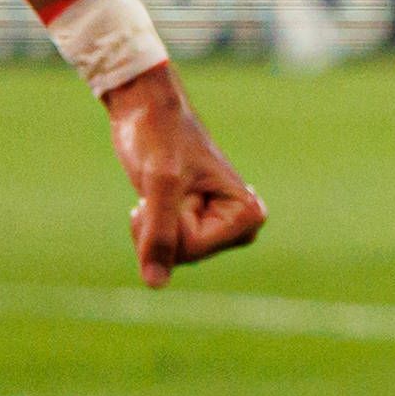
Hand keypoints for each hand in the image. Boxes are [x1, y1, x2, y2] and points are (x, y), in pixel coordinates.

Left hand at [106, 70, 266, 285]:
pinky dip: (146, 230)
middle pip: (186, 256)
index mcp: (248, 212)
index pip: (197, 249)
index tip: (179, 186)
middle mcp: (238, 222)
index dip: (173, 223)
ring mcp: (214, 224)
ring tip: (156, 192)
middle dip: (161, 229)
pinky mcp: (192, 222)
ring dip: (150, 229)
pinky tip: (151, 200)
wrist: (146, 111)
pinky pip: (164, 248)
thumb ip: (160, 235)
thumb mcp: (160, 186)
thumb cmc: (162, 137)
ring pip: (172, 255)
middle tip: (163, 189)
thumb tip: (155, 284)